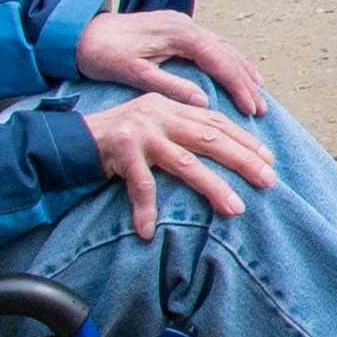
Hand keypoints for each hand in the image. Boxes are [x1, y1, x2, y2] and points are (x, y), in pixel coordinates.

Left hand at [71, 8, 269, 116]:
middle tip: (261, 108)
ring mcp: (182, 24)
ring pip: (222, 47)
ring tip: (257, 93)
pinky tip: (233, 71)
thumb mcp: (134, 73)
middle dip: (246, 81)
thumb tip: (203, 102)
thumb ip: (169, 86)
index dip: (238, 86)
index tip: (251, 109)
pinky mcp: (176, 28)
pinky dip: (226, 60)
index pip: (220, 61)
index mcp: (179, 33)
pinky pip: (211, 44)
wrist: (78, 32)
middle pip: (227, 53)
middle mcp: (185, 25)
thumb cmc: (102, 53)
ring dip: (240, 70)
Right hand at [80, 85, 276, 227]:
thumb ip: (181, 131)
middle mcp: (158, 115)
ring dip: (213, 187)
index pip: (215, 121)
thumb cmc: (116, 139)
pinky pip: (140, 185)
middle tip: (268, 179)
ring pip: (185, 162)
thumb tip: (221, 149)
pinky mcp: (119, 151)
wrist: (67, 139)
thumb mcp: (152, 126)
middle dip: (243, 159)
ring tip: (235, 208)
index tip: (268, 157)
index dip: (244, 139)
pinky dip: (144, 208)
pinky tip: (147, 229)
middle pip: (210, 138)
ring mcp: (140, 132)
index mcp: (170, 107)